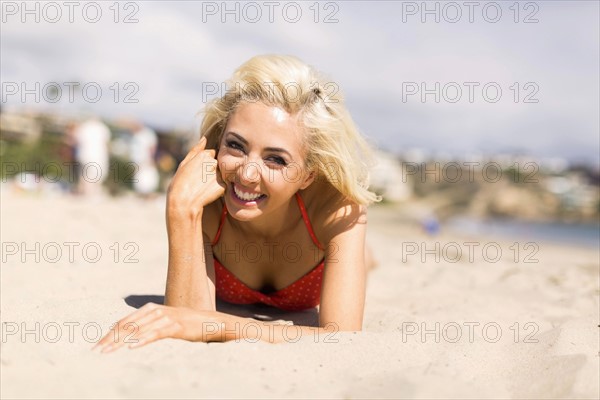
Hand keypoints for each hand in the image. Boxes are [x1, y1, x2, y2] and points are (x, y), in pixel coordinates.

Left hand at [93, 303, 227, 352]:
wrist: (210, 322)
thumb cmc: (185, 325)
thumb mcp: (163, 323)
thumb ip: (146, 326)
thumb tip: (127, 336)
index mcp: (150, 309)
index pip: (124, 322)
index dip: (108, 334)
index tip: (96, 347)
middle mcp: (155, 311)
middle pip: (127, 326)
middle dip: (109, 339)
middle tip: (96, 351)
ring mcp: (166, 317)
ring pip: (138, 330)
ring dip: (120, 341)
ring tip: (107, 352)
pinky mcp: (176, 326)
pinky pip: (156, 333)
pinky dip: (143, 339)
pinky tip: (132, 346)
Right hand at [167, 136, 225, 217]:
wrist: (183, 202)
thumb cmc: (180, 183)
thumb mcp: (184, 164)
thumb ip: (196, 150)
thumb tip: (204, 138)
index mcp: (204, 155)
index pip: (212, 154)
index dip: (205, 163)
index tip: (199, 171)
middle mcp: (214, 162)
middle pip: (218, 164)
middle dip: (212, 171)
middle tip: (201, 181)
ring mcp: (219, 174)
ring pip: (221, 175)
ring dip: (215, 180)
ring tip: (203, 187)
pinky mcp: (223, 185)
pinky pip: (223, 186)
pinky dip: (217, 189)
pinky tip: (207, 193)